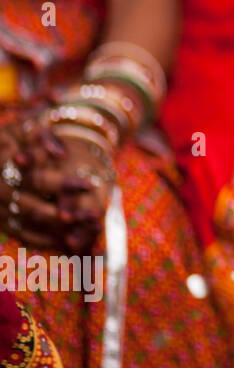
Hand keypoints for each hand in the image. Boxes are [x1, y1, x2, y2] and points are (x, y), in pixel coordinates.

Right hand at [0, 119, 107, 250]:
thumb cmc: (16, 138)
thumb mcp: (28, 128)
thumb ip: (45, 138)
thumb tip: (62, 154)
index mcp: (3, 163)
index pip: (34, 178)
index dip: (61, 183)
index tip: (88, 185)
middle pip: (29, 206)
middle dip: (61, 213)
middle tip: (91, 216)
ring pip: (26, 222)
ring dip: (56, 229)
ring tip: (86, 229)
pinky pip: (19, 233)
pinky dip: (42, 239)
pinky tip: (66, 239)